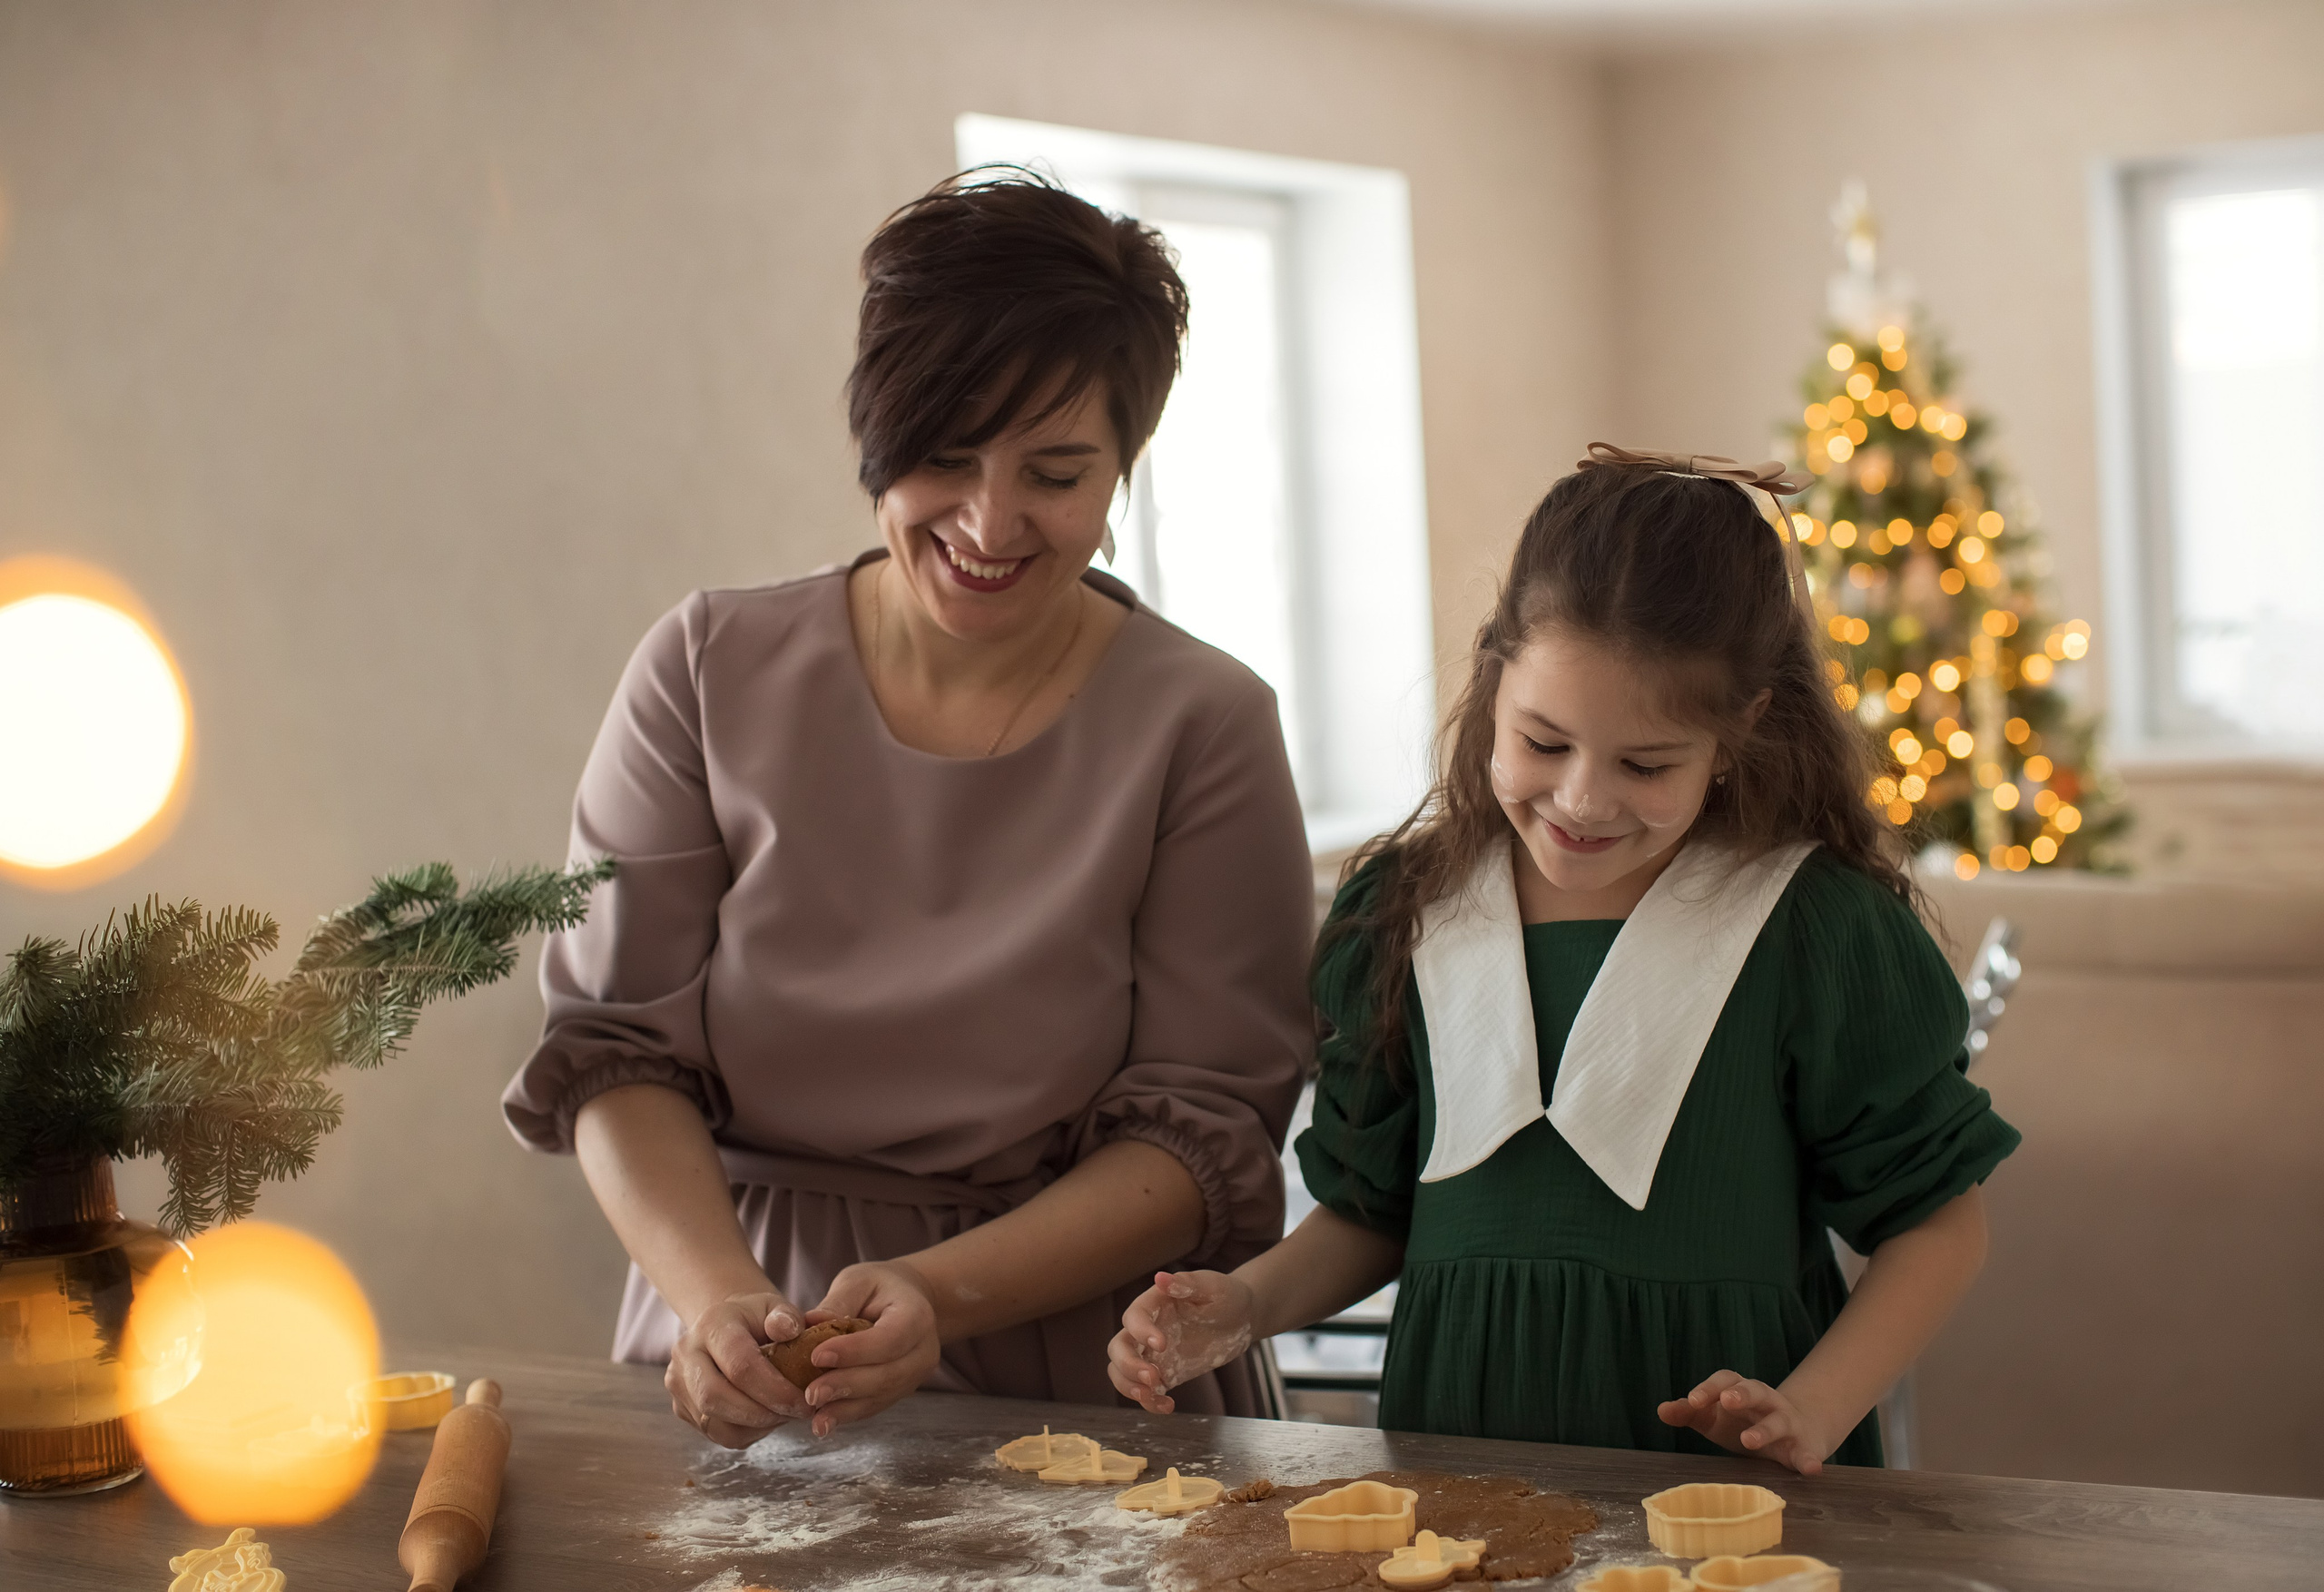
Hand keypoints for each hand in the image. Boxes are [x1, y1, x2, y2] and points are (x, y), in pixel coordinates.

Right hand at [665, 1289, 810, 1447]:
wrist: (724, 1325)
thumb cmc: (756, 1318)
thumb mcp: (775, 1307)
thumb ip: (786, 1316)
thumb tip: (789, 1330)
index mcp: (711, 1325)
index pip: (739, 1365)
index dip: (774, 1390)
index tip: (803, 1402)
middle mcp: (686, 1353)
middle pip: (715, 1398)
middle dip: (761, 1414)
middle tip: (795, 1414)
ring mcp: (677, 1382)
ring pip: (712, 1423)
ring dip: (754, 1427)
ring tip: (782, 1415)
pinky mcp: (679, 1406)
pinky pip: (713, 1433)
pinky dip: (744, 1433)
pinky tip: (764, 1418)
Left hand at [797, 1261, 942, 1436]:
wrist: (908, 1301)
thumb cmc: (880, 1288)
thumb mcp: (859, 1281)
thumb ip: (837, 1301)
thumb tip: (807, 1323)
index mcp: (917, 1315)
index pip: (890, 1339)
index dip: (855, 1351)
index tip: (816, 1356)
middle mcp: (924, 1350)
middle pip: (887, 1375)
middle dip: (847, 1386)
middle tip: (811, 1394)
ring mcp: (915, 1375)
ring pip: (881, 1396)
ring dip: (846, 1409)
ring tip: (815, 1417)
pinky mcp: (901, 1390)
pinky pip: (876, 1405)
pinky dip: (849, 1414)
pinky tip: (824, 1420)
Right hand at [1107, 1270, 1255, 1414]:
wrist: (1242, 1318)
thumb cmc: (1227, 1295)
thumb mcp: (1213, 1286)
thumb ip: (1187, 1283)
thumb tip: (1160, 1278)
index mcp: (1155, 1303)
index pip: (1133, 1317)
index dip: (1140, 1331)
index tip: (1162, 1344)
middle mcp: (1147, 1328)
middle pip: (1118, 1347)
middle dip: (1128, 1365)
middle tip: (1153, 1377)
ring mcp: (1153, 1353)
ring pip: (1122, 1371)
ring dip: (1129, 1387)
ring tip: (1153, 1394)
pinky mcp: (1165, 1372)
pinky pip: (1146, 1390)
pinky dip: (1150, 1402)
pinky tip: (1168, 1405)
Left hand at [1656, 1370, 1836, 1476]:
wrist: (1796, 1432)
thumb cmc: (1743, 1423)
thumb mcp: (1714, 1418)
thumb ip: (1690, 1413)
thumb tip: (1661, 1410)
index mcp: (1741, 1392)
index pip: (1726, 1380)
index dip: (1709, 1388)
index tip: (1693, 1401)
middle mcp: (1766, 1402)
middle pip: (1756, 1390)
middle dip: (1742, 1394)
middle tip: (1728, 1401)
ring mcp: (1787, 1423)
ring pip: (1779, 1421)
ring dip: (1765, 1429)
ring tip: (1749, 1441)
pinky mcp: (1803, 1448)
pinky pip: (1808, 1453)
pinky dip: (1810, 1460)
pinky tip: (1811, 1469)